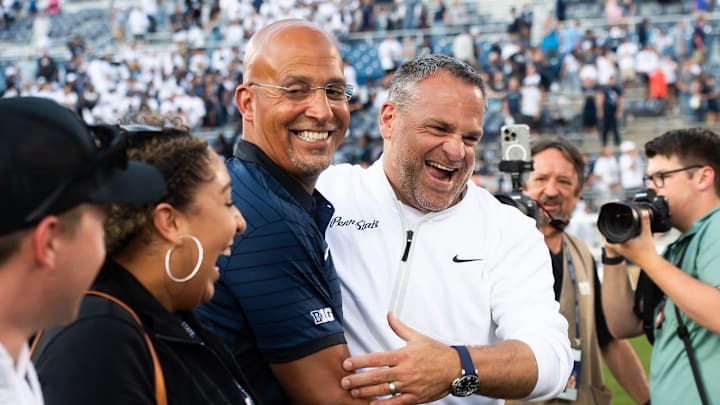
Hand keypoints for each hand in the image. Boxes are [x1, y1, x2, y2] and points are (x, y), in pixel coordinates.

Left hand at [341, 312, 457, 403]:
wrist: (456, 369)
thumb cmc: (436, 353)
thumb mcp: (417, 337)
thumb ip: (399, 327)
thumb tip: (389, 314)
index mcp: (403, 355)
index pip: (376, 359)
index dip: (360, 362)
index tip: (347, 364)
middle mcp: (405, 371)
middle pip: (376, 376)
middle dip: (358, 380)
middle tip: (344, 382)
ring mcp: (409, 386)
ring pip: (383, 390)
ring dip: (366, 392)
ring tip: (353, 393)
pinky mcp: (415, 398)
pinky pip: (395, 403)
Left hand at [605, 210, 658, 267]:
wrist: (652, 264)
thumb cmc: (648, 252)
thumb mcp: (646, 235)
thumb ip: (645, 223)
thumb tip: (644, 212)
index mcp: (621, 245)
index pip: (606, 240)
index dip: (603, 235)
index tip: (601, 228)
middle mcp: (621, 250)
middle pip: (609, 242)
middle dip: (608, 235)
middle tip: (609, 226)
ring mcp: (624, 253)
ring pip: (615, 245)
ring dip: (615, 238)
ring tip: (616, 230)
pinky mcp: (629, 254)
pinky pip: (621, 247)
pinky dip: (621, 242)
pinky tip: (626, 237)